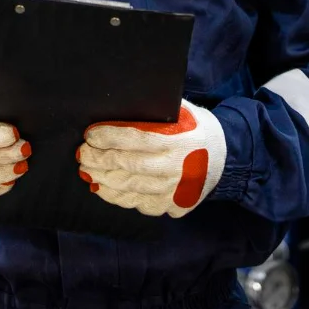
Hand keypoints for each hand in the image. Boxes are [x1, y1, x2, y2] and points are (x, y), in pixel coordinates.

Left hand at [77, 100, 225, 218]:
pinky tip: (104, 188)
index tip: (90, 135)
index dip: (109, 137)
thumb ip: (157, 110)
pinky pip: (139, 204)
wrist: (226, 159)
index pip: (136, 139)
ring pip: (130, 188)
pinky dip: (118, 197)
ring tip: (88, 171)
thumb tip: (121, 102)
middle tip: (83, 154)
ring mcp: (173, 191)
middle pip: (128, 165)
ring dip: (104, 180)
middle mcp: (175, 169)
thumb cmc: (197, 130)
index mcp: (177, 142)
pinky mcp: (172, 206)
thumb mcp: (184, 112)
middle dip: (100, 159)